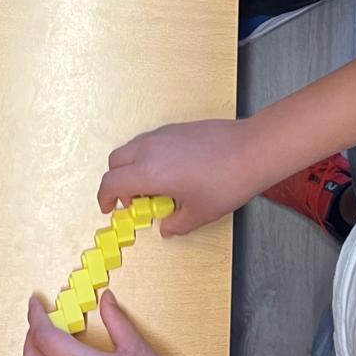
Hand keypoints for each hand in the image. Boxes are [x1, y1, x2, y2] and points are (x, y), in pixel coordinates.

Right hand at [98, 118, 268, 235]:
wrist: (251, 150)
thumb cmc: (225, 183)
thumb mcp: (199, 213)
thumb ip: (176, 223)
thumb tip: (166, 228)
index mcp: (148, 172)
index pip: (110, 183)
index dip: (104, 198)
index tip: (109, 208)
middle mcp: (149, 149)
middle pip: (115, 161)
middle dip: (116, 181)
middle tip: (133, 200)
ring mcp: (162, 134)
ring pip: (131, 148)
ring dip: (131, 167)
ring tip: (153, 186)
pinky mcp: (176, 127)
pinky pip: (149, 141)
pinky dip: (147, 156)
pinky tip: (170, 171)